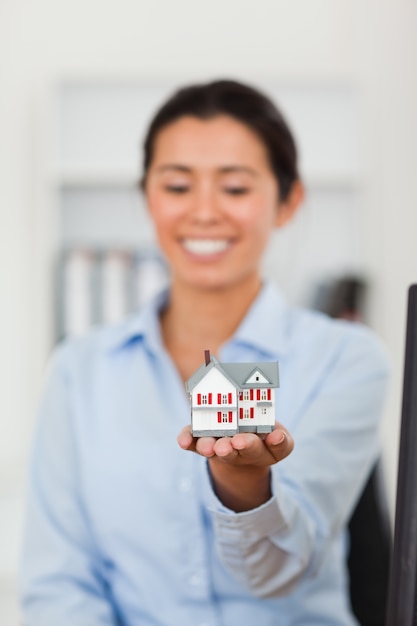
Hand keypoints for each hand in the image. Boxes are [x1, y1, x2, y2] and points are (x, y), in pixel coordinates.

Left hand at [177, 423, 293, 511]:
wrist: (237, 444)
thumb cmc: (261, 437)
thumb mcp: (277, 439)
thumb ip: (281, 440)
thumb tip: (277, 437)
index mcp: (262, 450)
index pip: (271, 449)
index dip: (274, 443)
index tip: (274, 437)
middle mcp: (237, 451)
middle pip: (235, 452)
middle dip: (233, 448)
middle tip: (234, 443)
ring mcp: (217, 446)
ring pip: (211, 448)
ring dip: (208, 447)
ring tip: (209, 447)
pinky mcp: (200, 441)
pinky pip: (192, 442)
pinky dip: (187, 440)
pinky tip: (182, 441)